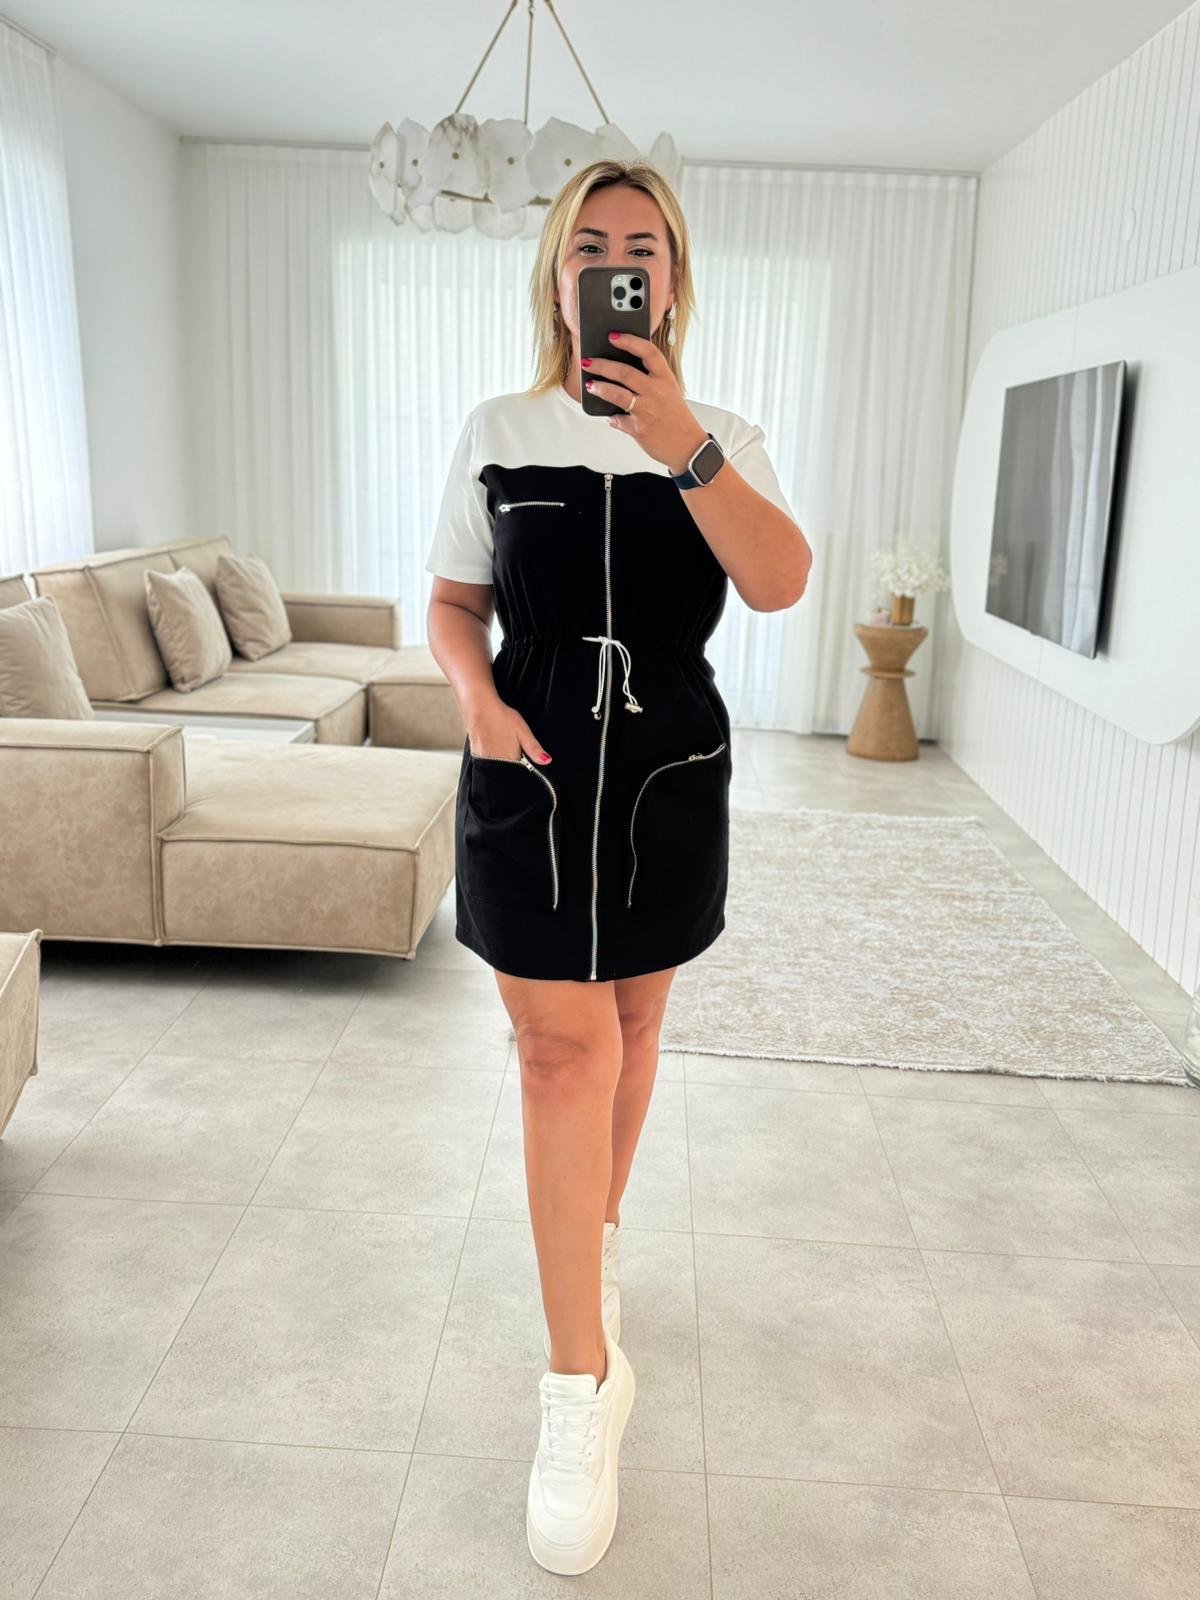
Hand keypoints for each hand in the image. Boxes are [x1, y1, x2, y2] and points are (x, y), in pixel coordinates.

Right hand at [467, 704, 552, 764]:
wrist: (479, 708)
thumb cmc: (502, 718)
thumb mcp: (523, 731)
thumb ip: (534, 749)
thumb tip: (547, 761)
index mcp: (510, 759)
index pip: (519, 773)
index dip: (523, 769)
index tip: (524, 760)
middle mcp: (496, 763)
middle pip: (507, 771)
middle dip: (512, 766)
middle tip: (513, 748)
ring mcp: (484, 760)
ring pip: (497, 768)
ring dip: (502, 762)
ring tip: (503, 745)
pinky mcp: (476, 754)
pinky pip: (487, 763)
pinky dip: (491, 758)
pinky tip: (493, 745)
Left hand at [582, 332, 708, 473]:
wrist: (687, 446)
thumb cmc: (676, 416)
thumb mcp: (669, 391)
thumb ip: (649, 380)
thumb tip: (620, 372)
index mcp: (666, 378)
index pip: (648, 352)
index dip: (629, 341)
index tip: (613, 336)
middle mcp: (657, 392)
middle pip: (625, 372)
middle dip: (602, 365)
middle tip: (588, 361)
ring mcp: (647, 411)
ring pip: (617, 394)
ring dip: (600, 388)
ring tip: (590, 385)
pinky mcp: (639, 429)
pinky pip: (618, 420)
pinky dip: (612, 418)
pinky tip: (609, 416)